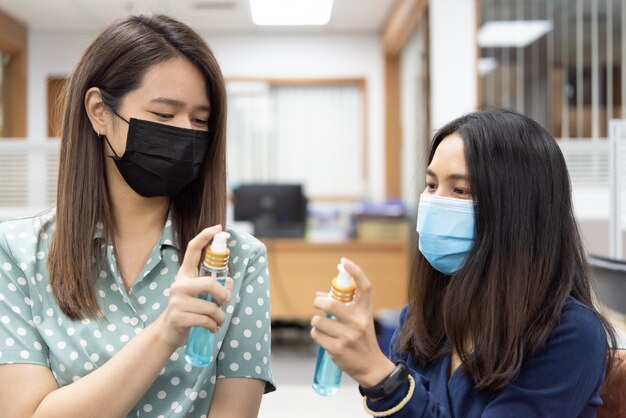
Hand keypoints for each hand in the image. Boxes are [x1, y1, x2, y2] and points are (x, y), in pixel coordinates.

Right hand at [155, 225, 233, 349]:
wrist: (168, 332)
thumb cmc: (188, 311)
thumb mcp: (199, 296)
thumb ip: (214, 286)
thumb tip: (229, 283)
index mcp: (184, 275)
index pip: (193, 250)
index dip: (205, 236)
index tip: (218, 228)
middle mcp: (179, 284)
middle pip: (210, 283)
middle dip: (223, 296)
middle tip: (225, 303)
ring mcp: (176, 300)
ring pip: (211, 307)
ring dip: (220, 317)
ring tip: (217, 320)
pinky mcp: (178, 316)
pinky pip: (206, 320)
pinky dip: (214, 326)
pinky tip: (211, 328)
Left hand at [311, 258, 394, 387]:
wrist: (371, 366)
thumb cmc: (362, 339)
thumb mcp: (359, 320)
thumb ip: (342, 306)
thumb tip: (318, 295)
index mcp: (365, 311)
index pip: (364, 287)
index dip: (355, 271)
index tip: (343, 262)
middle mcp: (358, 322)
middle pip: (331, 303)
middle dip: (318, 302)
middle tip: (317, 303)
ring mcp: (348, 336)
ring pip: (318, 320)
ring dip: (316, 322)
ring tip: (322, 326)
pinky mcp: (337, 349)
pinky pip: (316, 334)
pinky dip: (316, 334)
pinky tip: (323, 337)